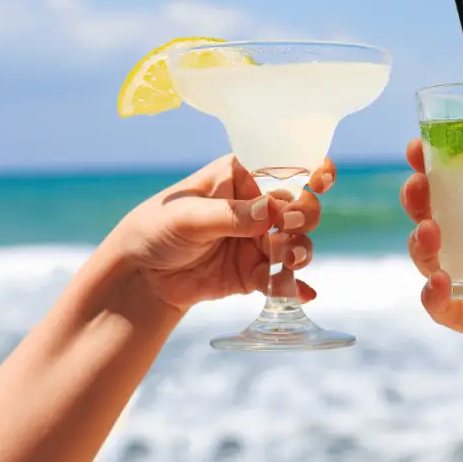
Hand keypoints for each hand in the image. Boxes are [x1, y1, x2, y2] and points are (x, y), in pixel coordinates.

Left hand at [108, 154, 335, 311]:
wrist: (140, 276)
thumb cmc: (156, 228)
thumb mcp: (187, 216)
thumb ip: (229, 214)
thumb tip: (272, 211)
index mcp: (241, 177)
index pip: (284, 167)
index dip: (311, 170)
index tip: (322, 179)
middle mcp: (258, 207)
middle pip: (301, 206)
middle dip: (304, 217)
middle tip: (287, 228)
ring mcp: (259, 241)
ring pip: (297, 243)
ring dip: (300, 251)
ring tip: (287, 261)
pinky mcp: (256, 273)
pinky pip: (282, 279)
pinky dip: (294, 286)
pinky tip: (303, 293)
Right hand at [401, 139, 462, 391]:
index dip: (438, 163)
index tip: (422, 144)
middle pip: (435, 216)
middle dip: (418, 197)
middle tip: (420, 184)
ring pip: (432, 262)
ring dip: (419, 244)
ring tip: (431, 230)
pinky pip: (450, 311)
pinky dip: (435, 299)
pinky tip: (439, 283)